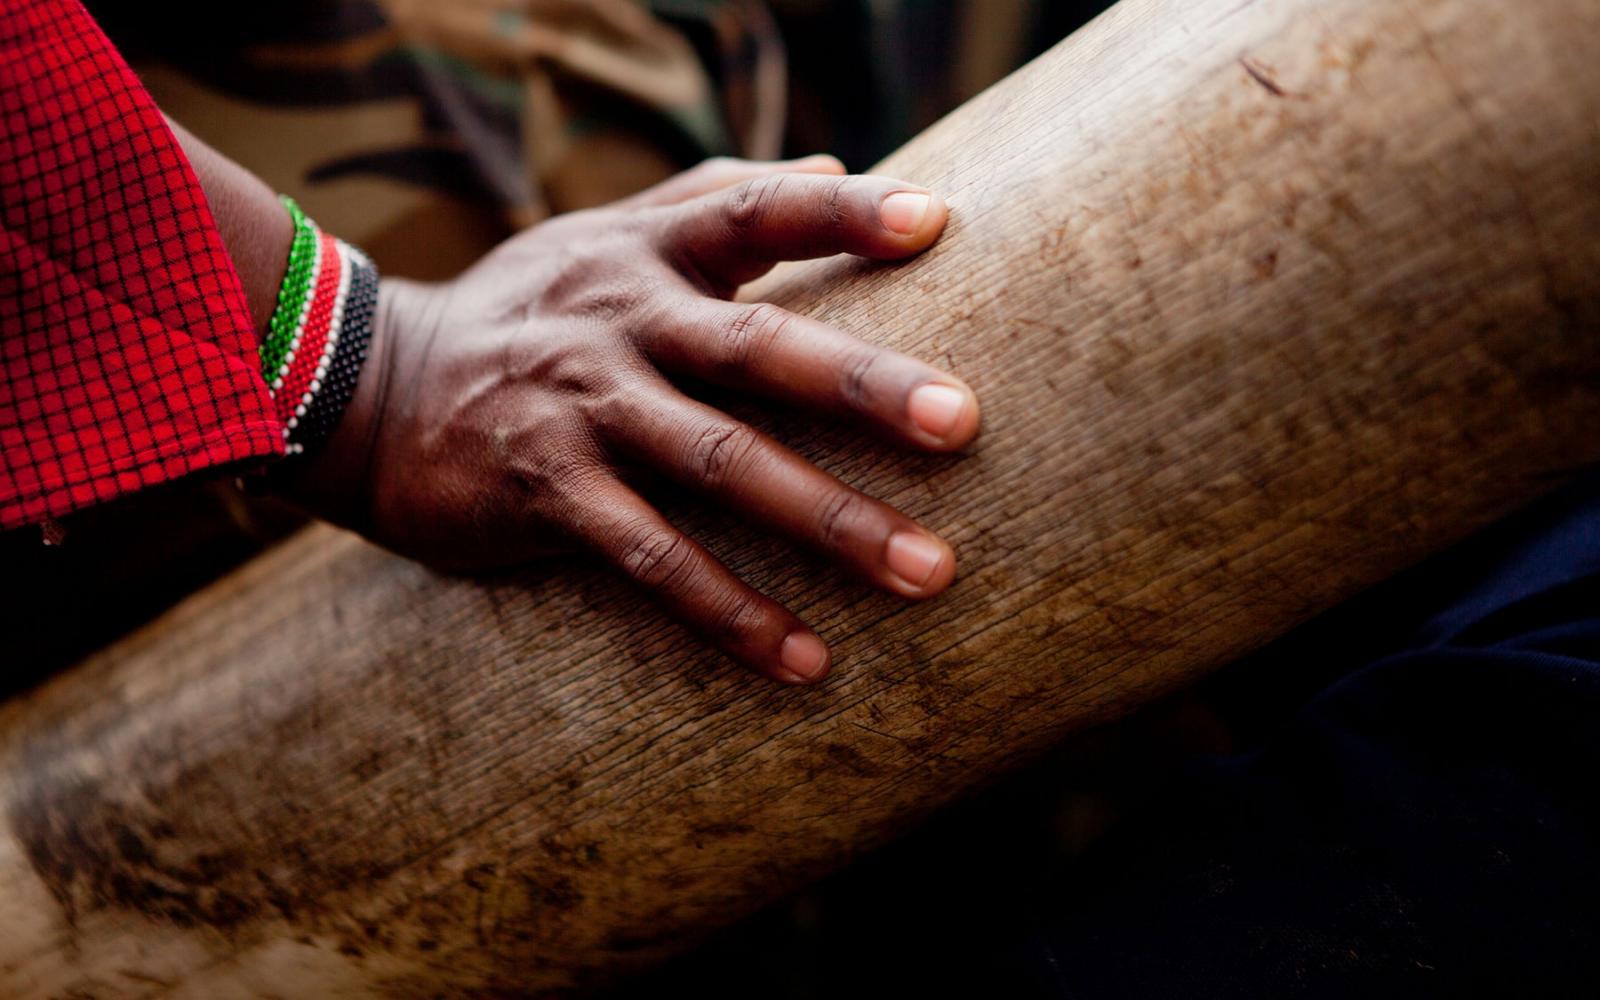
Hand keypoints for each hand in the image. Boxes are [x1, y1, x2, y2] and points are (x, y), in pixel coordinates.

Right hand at [288, 156, 979, 683]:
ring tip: (928, 571)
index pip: (755, 208)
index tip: (936, 219)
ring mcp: (583, 408)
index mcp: (649, 251)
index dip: (843, 209)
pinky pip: (652, 558)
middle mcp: (622, 321)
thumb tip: (837, 160)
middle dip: (866, 387)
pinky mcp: (546, 492)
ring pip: (721, 466)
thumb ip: (718, 195)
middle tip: (965, 423)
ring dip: (829, 521)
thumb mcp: (610, 232)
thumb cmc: (529, 307)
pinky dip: (731, 611)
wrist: (371, 388)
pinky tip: (805, 660)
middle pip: (759, 348)